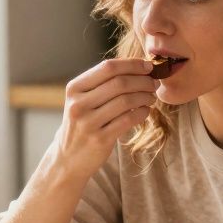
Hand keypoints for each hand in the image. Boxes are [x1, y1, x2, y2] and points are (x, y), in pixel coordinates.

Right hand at [54, 58, 157, 181]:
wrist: (68, 158)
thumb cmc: (82, 123)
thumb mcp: (83, 100)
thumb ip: (103, 83)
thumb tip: (139, 67)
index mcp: (74, 88)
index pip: (107, 67)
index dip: (132, 64)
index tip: (148, 66)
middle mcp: (78, 104)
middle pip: (119, 83)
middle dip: (143, 80)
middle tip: (154, 83)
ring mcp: (88, 123)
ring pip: (126, 101)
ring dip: (145, 96)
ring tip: (151, 97)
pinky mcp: (100, 139)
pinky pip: (128, 120)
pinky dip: (142, 112)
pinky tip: (145, 111)